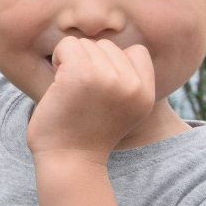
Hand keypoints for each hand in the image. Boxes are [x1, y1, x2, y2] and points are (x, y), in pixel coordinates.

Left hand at [26, 37, 155, 162]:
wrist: (68, 161)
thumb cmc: (87, 133)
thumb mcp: (122, 108)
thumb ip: (125, 80)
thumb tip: (106, 44)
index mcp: (146, 94)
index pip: (136, 52)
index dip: (112, 63)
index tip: (100, 89)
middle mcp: (132, 85)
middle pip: (107, 46)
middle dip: (89, 62)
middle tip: (81, 93)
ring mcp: (107, 79)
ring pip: (86, 44)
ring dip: (72, 61)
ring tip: (71, 90)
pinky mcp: (80, 75)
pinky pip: (67, 44)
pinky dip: (59, 59)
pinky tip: (59, 83)